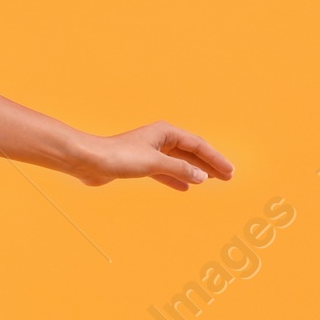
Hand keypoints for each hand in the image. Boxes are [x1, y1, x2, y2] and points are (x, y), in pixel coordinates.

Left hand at [67, 121, 234, 191]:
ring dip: (195, 172)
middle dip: (209, 164)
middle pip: (191, 152)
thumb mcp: (154, 163)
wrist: (89, 161)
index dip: (215, 159)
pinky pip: (165, 172)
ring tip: (212, 181)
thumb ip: (180, 169)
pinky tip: (186, 187)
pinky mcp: (139, 165)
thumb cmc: (119, 156)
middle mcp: (159, 139)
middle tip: (228, 177)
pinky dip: (176, 179)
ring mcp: (150, 152)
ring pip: (179, 162)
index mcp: (165, 132)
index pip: (198, 145)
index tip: (230, 171)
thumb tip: (202, 176)